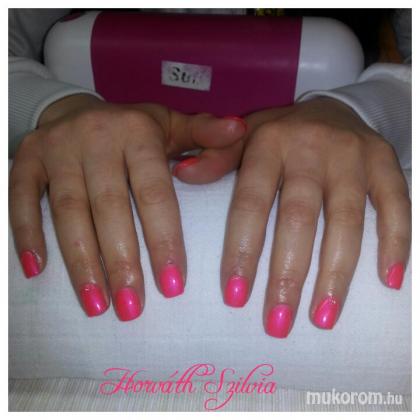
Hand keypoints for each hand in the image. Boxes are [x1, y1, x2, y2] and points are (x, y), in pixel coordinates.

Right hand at [9, 94, 245, 319]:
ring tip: (96, 306)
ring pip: (67, 211)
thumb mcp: (171, 125)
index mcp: (138, 132)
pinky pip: (20, 198)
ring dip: (81, 262)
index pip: (154, 192)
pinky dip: (26, 233)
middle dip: (122, 262)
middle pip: (109, 207)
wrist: (77, 110)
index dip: (163, 240)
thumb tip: (240, 130)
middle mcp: (96, 137)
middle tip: (132, 310)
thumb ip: (205, 133)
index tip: (173, 288)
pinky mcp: (26, 159)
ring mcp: (56, 148)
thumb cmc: (133, 129)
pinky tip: (37, 272)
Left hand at [179, 97, 410, 335]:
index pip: (250, 201)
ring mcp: (353, 154)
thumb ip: (217, 157)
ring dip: (335, 274)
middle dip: (287, 275)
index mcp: (268, 142)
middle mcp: (310, 147)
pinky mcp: (385, 162)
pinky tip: (389, 281)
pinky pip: (397, 205)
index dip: (241, 250)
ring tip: (322, 317)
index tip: (234, 297)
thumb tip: (181, 174)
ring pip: (346, 220)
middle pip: (298, 218)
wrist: (334, 107)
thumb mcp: (245, 136)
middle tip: (278, 322)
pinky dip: (396, 242)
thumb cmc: (282, 133)